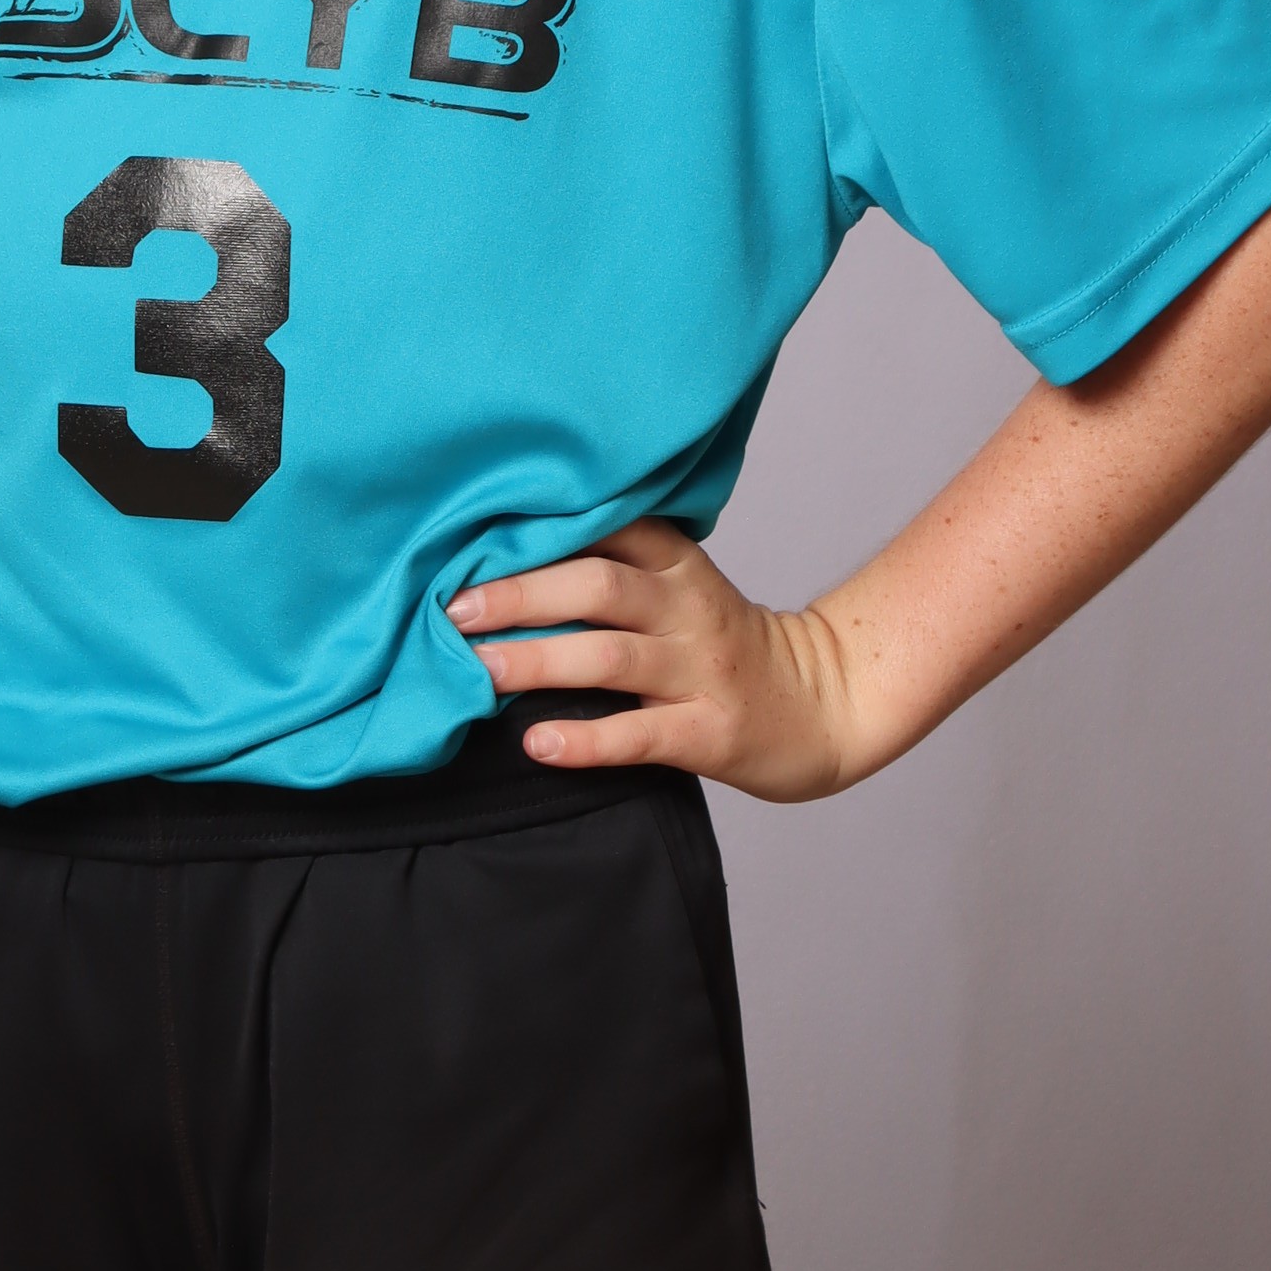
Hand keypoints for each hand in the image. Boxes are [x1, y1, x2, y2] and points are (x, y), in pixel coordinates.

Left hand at [448, 522, 858, 800]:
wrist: (817, 707)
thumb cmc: (720, 645)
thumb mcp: (680, 588)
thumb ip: (612, 566)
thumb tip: (497, 561)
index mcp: (676, 564)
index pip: (607, 527)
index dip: (537, 532)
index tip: (469, 540)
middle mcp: (688, 609)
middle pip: (598, 587)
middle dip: (520, 595)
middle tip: (452, 610)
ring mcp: (701, 670)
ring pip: (611, 657)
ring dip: (538, 660)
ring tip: (477, 669)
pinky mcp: (710, 731)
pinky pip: (642, 734)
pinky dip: (587, 740)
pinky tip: (538, 742)